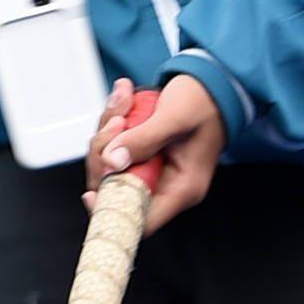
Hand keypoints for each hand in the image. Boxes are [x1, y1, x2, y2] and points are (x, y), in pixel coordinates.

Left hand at [93, 75, 224, 229]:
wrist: (212, 83)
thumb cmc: (204, 102)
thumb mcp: (175, 117)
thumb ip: (144, 140)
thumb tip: (112, 162)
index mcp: (181, 188)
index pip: (139, 220)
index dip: (110, 212)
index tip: (91, 194)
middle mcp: (164, 184)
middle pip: (114, 189)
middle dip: (105, 153)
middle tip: (118, 122)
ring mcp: (150, 169)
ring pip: (107, 164)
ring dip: (107, 133)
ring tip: (125, 103)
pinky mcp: (139, 154)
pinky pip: (111, 147)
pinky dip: (111, 124)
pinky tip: (125, 101)